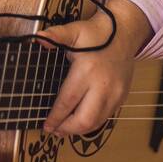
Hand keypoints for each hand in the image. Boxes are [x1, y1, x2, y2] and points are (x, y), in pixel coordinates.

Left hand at [34, 0, 151, 137]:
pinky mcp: (122, 96)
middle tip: (54, 130)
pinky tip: (81, 120)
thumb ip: (56, 35)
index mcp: (87, 71)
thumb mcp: (74, 31)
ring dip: (79, 130)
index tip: (46, 126)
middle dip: (67, 129)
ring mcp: (115, 93)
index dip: (56, 117)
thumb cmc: (96, 33)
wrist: (124, 33)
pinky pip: (106, 117)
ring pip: (97, 123)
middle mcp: (103, 86)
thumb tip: (38, 37)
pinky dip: (92, 122)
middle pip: (84, 119)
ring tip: (65, 129)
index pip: (68, 102)